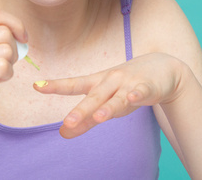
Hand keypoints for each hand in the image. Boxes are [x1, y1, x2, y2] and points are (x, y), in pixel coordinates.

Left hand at [33, 53, 187, 138]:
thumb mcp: (107, 101)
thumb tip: (63, 133)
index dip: (56, 86)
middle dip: (81, 111)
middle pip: (94, 97)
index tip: (37, 86)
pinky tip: (131, 98)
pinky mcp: (148, 87)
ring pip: (116, 98)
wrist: (163, 68)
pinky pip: (141, 92)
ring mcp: (129, 83)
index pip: (75, 85)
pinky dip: (136, 95)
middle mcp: (111, 82)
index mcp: (98, 83)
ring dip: (107, 107)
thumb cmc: (128, 85)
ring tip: (97, 117)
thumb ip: (85, 119)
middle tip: (67, 123)